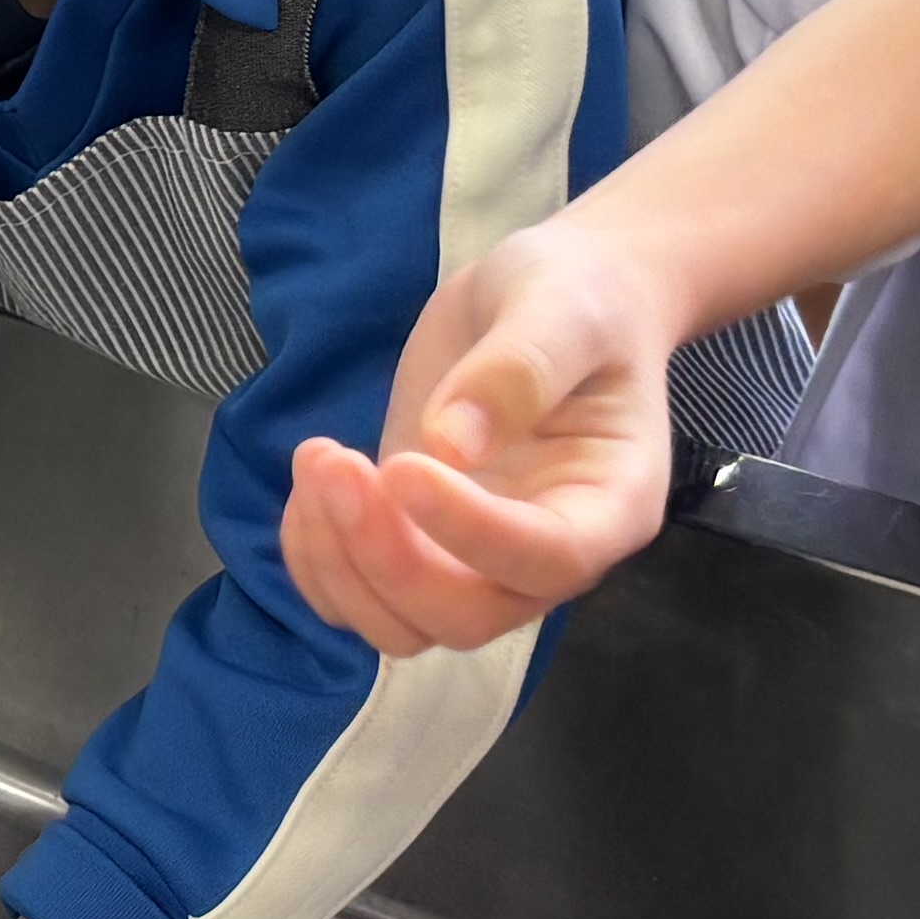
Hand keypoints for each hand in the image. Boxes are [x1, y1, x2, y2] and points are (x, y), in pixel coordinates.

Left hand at [284, 215, 693, 653]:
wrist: (553, 294)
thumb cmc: (578, 296)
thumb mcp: (560, 308)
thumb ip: (518, 370)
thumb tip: (449, 444)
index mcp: (610, 505)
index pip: (547, 558)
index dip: (469, 531)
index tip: (401, 466)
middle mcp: (545, 554)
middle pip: (466, 617)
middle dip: (386, 558)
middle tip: (332, 462)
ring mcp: (476, 557)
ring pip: (403, 624)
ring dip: (340, 562)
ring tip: (315, 459)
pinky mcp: (417, 540)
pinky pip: (357, 597)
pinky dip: (316, 560)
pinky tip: (308, 484)